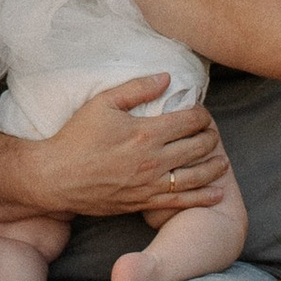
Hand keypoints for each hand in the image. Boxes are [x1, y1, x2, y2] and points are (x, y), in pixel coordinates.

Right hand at [14, 80, 231, 224]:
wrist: (57, 177)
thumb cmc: (77, 137)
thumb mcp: (102, 102)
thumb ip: (137, 88)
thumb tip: (167, 78)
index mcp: (146, 131)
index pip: (189, 120)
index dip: (202, 114)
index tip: (201, 112)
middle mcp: (154, 159)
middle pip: (198, 147)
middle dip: (211, 138)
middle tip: (213, 133)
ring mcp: (151, 184)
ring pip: (196, 176)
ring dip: (214, 167)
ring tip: (223, 161)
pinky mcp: (145, 202)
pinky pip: (182, 201)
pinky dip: (203, 197)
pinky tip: (217, 193)